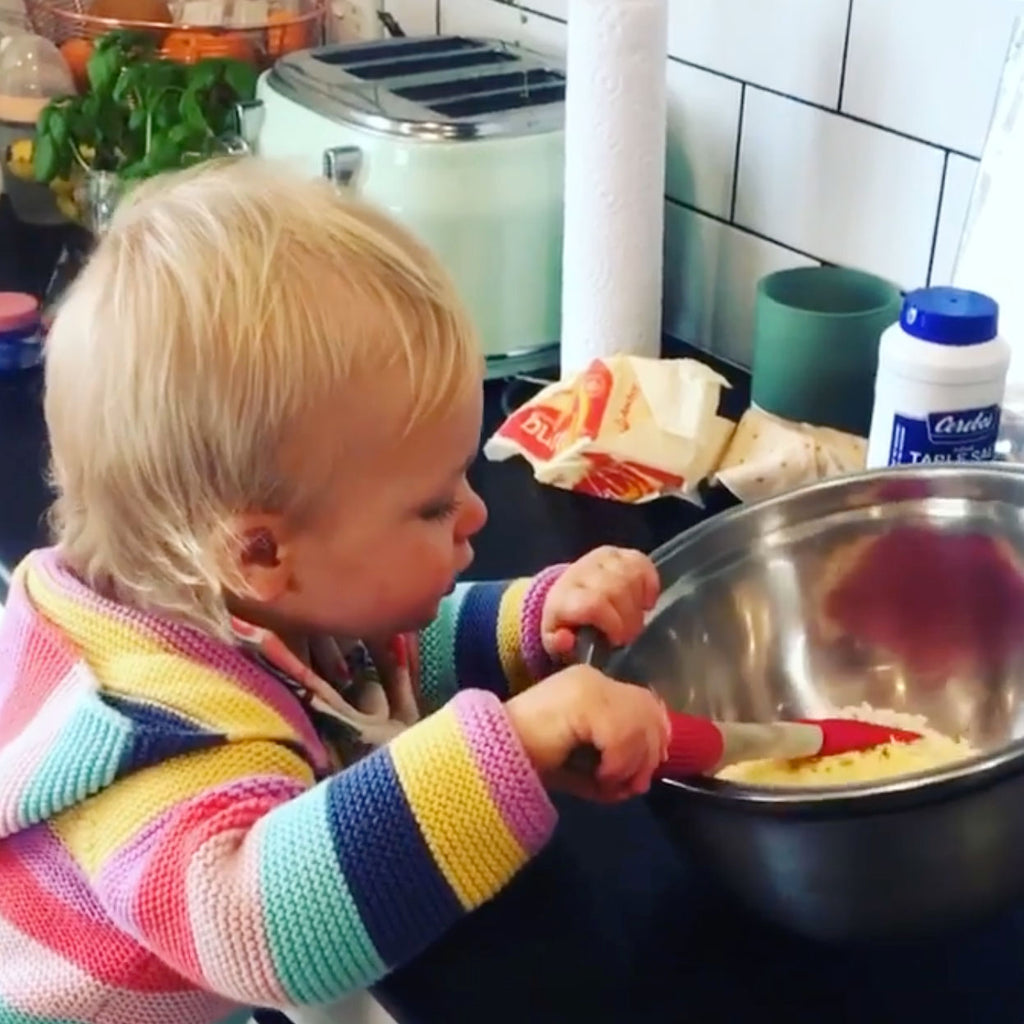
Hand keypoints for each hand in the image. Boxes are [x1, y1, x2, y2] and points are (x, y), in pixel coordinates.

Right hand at [506, 664, 667, 801]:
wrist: (490, 756)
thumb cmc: (530, 762)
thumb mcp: (583, 766)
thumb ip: (615, 768)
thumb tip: (642, 781)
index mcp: (591, 685)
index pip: (644, 702)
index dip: (653, 738)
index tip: (640, 773)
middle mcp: (594, 678)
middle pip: (649, 711)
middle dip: (647, 754)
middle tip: (629, 786)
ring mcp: (589, 685)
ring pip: (640, 724)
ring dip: (632, 763)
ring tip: (607, 784)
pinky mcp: (585, 701)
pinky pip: (623, 735)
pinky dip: (618, 763)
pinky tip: (598, 777)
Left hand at [541, 547, 659, 657]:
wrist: (564, 597)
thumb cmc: (565, 626)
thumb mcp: (557, 643)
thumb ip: (559, 644)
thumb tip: (565, 639)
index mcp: (563, 597)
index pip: (595, 603)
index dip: (614, 623)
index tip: (617, 640)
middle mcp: (581, 572)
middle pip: (618, 589)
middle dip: (630, 618)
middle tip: (629, 635)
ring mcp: (600, 559)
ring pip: (631, 573)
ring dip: (639, 603)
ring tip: (634, 620)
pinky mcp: (618, 553)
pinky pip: (642, 562)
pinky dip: (649, 584)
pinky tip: (645, 602)